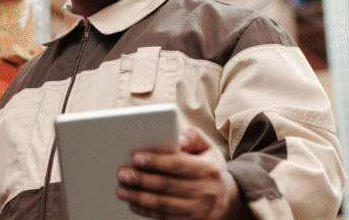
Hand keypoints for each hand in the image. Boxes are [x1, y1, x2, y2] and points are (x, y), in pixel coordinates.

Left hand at [116, 128, 250, 219]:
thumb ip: (193, 137)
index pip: (178, 165)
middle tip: (122, 174)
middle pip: (168, 185)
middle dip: (142, 180)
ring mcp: (199, 210)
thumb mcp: (208, 148)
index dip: (156, 161)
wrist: (227, 200)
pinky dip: (147, 212)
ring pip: (164, 204)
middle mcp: (205, 191)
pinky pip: (165, 218)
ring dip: (140, 198)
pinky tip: (133, 204)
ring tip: (121, 190)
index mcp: (208, 170)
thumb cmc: (209, 168)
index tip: (135, 157)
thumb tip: (177, 138)